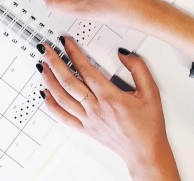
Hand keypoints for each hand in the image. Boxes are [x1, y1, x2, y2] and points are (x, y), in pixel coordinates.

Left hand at [36, 36, 179, 180]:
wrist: (145, 152)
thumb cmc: (148, 125)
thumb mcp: (151, 92)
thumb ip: (138, 68)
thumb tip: (123, 53)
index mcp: (110, 97)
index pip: (85, 69)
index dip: (73, 53)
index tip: (66, 42)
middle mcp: (95, 108)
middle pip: (68, 82)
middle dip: (54, 62)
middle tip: (46, 49)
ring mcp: (88, 120)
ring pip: (61, 98)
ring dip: (49, 80)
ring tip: (42, 66)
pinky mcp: (85, 129)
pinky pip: (62, 117)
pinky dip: (51, 105)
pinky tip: (45, 94)